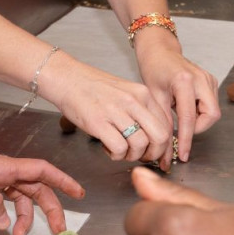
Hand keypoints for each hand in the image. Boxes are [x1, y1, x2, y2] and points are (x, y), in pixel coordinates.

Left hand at [0, 118, 85, 234]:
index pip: (42, 171)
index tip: (79, 195)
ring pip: (14, 201)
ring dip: (18, 220)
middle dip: (48, 211)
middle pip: (34, 190)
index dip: (63, 182)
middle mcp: (0, 172)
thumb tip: (7, 223)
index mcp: (3, 167)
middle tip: (57, 232)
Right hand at [40, 51, 175, 168]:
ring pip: (140, 145)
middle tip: (140, 156)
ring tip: (119, 151)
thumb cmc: (93, 88)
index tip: (154, 152)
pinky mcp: (99, 123)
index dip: (162, 145)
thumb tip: (152, 136)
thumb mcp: (125, 93)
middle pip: (160, 137)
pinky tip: (107, 148)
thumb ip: (141, 110)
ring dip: (131, 155)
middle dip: (152, 153)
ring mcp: (116, 112)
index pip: (166, 125)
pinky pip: (119, 148)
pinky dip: (116, 155)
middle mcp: (134, 102)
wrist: (67, 79)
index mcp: (143, 94)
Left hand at [134, 31, 220, 161]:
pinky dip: (199, 111)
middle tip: (182, 129)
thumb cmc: (154, 70)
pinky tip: (185, 106)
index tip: (183, 155)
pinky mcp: (212, 81)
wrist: (160, 51)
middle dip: (198, 128)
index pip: (189, 118)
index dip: (186, 140)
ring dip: (198, 120)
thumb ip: (163, 124)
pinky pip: (211, 104)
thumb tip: (165, 152)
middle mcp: (201, 79)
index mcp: (184, 81)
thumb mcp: (155, 98)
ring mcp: (209, 79)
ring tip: (179, 113)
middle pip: (211, 116)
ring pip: (213, 112)